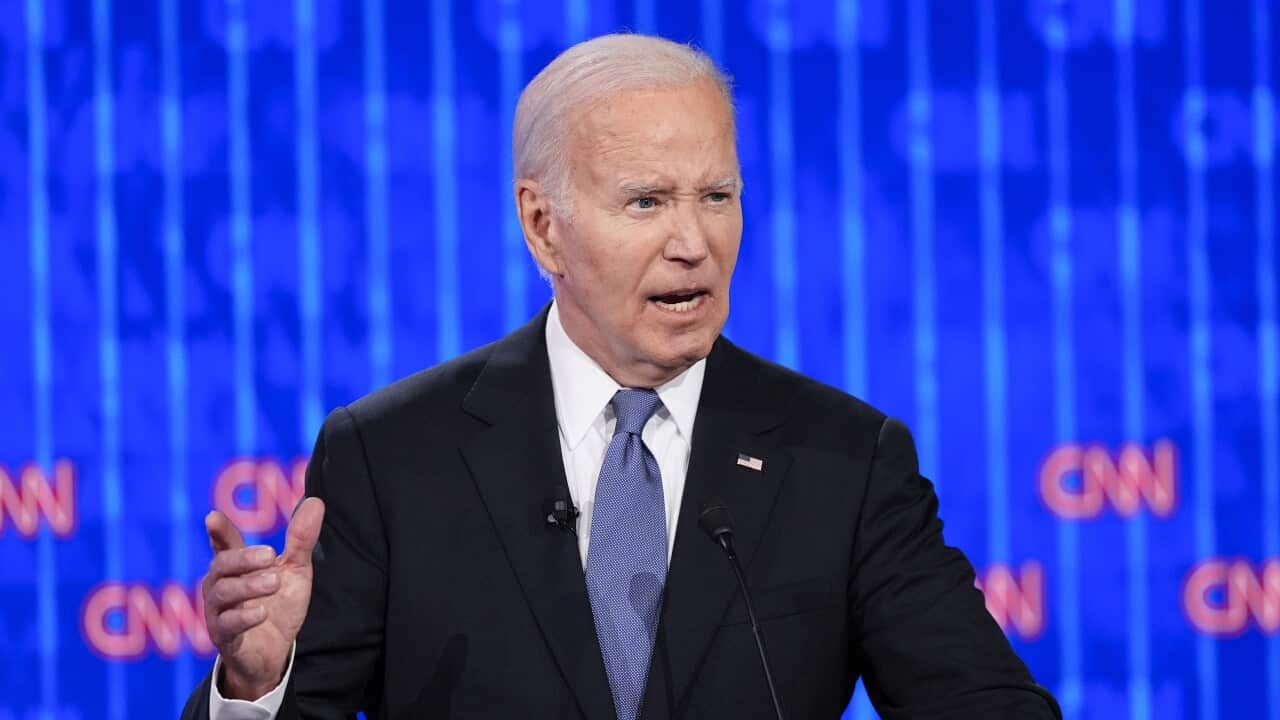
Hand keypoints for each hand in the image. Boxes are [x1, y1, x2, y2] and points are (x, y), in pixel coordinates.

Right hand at [202, 497, 324, 699]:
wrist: (275, 652)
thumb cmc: (278, 606)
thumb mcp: (295, 570)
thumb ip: (301, 539)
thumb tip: (316, 501)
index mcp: (236, 566)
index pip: (223, 543)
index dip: (219, 531)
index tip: (213, 518)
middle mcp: (221, 584)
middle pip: (221, 564)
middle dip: (243, 558)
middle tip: (270, 555)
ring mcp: (219, 611)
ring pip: (222, 592)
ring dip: (248, 585)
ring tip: (274, 581)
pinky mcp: (224, 636)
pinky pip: (226, 624)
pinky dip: (243, 616)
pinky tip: (261, 612)